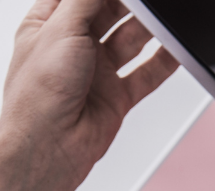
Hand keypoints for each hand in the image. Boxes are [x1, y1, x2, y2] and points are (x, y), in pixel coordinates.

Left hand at [0, 0, 179, 190]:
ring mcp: (96, 71)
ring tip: (166, 15)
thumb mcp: (60, 28)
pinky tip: (177, 47)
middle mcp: (73, 46)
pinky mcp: (116, 96)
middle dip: (132, 4)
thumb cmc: (37, 96)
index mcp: (48, 23)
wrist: (47, 151)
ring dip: (150, 27)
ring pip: (132, 39)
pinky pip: (147, 73)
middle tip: (149, 0)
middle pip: (110, 11)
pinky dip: (164, 60)